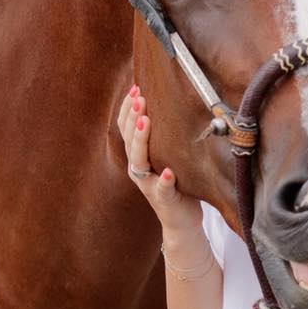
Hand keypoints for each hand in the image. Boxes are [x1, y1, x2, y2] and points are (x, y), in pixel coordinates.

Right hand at [116, 85, 201, 235]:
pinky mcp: (164, 200)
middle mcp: (139, 170)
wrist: (181, 220)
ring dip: (141, 140)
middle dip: (132, 117)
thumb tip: (166, 101)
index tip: (134, 88)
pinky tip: (168, 171)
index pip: (126, 129)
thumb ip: (163, 136)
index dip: (127, 109)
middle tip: (139, 98)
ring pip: (139, 162)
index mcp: (139, 157)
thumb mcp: (167, 155)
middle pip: (130, 141)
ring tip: (145, 121)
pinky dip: (163, 180)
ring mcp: (149, 186)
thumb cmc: (176, 183)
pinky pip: (162, 190)